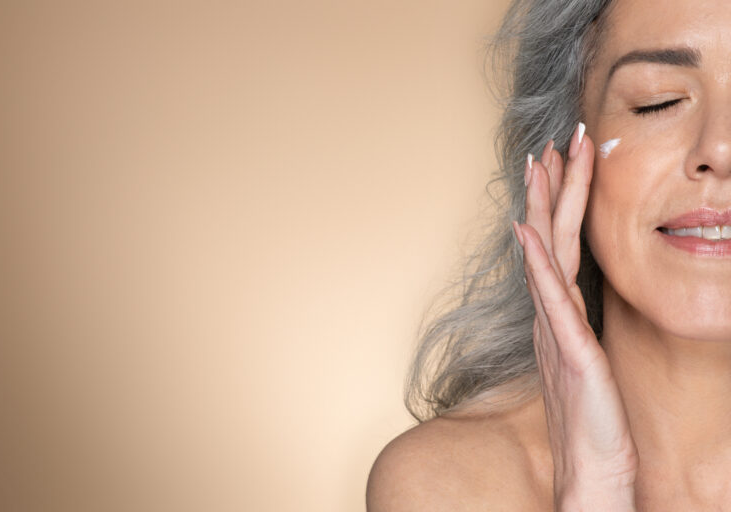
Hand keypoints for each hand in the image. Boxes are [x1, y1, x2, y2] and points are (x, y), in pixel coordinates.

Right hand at [513, 124, 638, 510]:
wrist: (591, 467)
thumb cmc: (593, 417)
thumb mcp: (586, 358)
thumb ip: (573, 323)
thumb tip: (569, 294)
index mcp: (560, 314)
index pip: (558, 246)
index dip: (559, 204)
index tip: (560, 163)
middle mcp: (552, 315)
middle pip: (549, 239)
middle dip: (552, 187)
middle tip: (552, 142)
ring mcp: (557, 330)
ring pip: (548, 256)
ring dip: (544, 208)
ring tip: (542, 164)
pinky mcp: (569, 351)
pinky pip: (550, 299)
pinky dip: (537, 262)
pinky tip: (528, 232)